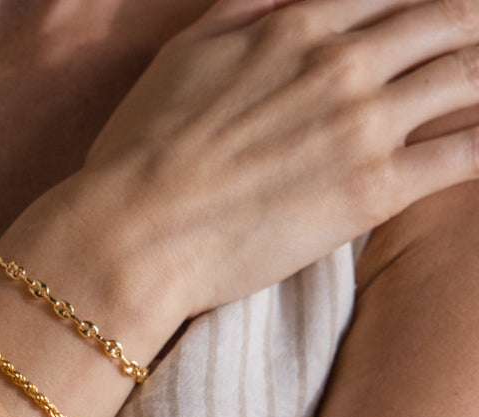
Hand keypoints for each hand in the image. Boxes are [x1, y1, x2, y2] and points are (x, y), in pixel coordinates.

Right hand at [83, 0, 478, 323]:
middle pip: (452, 18)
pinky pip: (468, 155)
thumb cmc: (141, 153)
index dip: (426, 5)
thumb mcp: (182, 57)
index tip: (442, 19)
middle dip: (474, 26)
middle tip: (475, 44)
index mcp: (297, 25)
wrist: (131, 235)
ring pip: (471, 76)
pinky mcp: (373, 193)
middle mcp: (342, 63)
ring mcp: (364, 126)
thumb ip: (242, 10)